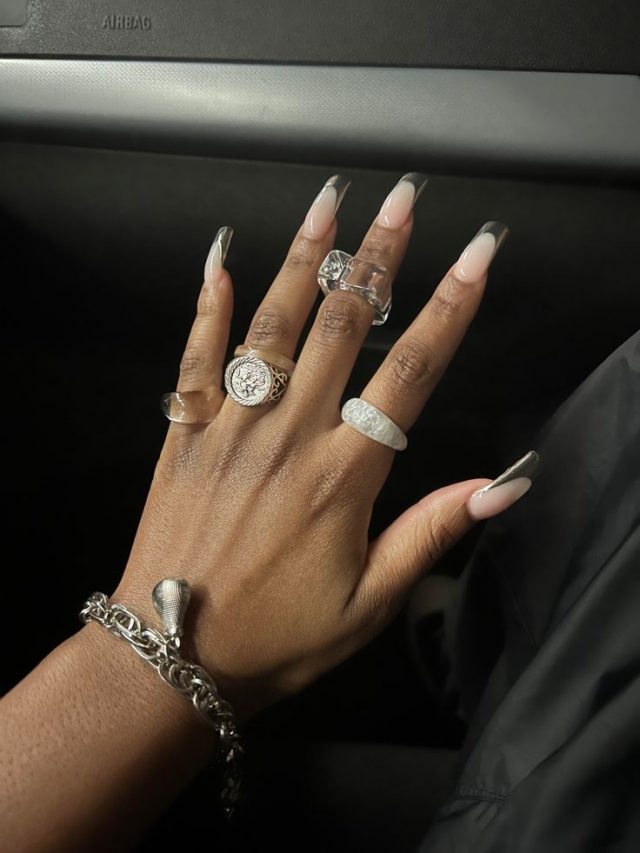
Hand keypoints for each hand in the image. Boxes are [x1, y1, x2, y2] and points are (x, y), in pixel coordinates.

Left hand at [113, 173, 529, 724]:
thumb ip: (430, 532)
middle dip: (379, 256)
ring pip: (272, 326)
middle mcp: (289, 435)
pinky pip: (195, 359)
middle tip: (401, 198)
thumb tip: (498, 486)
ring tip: (328, 204)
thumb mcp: (371, 602)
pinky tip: (217, 262)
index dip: (449, 309)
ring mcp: (230, 428)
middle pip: (344, 326)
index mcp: (343, 476)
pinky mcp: (183, 435)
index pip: (410, 374)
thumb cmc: (277, 636)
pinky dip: (206, 308)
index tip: (475, 256)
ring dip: (303, 260)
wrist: (172, 655)